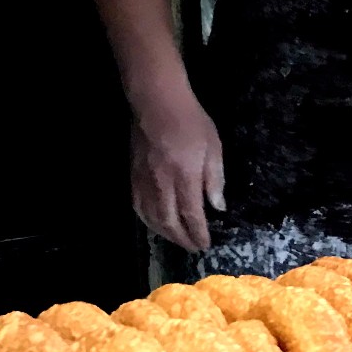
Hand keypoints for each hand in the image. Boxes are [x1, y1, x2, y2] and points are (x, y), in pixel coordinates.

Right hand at [129, 85, 224, 251]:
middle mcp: (162, 184)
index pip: (191, 215)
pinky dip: (147, 221)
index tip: (206, 245)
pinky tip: (155, 224)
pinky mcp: (133, 176)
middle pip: (169, 222)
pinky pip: (138, 207)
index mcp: (184, 177)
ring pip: (151, 218)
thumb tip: (217, 207)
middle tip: (193, 248)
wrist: (156, 103)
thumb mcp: (213, 148)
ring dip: (165, 234)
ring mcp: (144, 181)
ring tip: (178, 240)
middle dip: (182, 239)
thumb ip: (215, 180)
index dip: (198, 233)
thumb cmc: (191, 122)